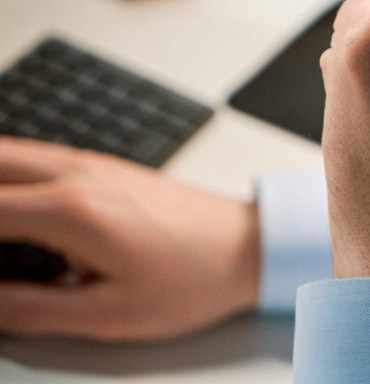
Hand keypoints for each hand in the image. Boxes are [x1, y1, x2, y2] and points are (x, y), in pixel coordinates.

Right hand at [0, 137, 259, 340]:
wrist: (249, 245)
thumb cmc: (192, 279)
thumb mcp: (107, 314)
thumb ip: (28, 310)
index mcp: (70, 210)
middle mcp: (76, 173)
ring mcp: (91, 164)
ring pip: (7, 152)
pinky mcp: (104, 168)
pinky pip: (33, 158)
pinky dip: (5, 176)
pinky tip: (8, 211)